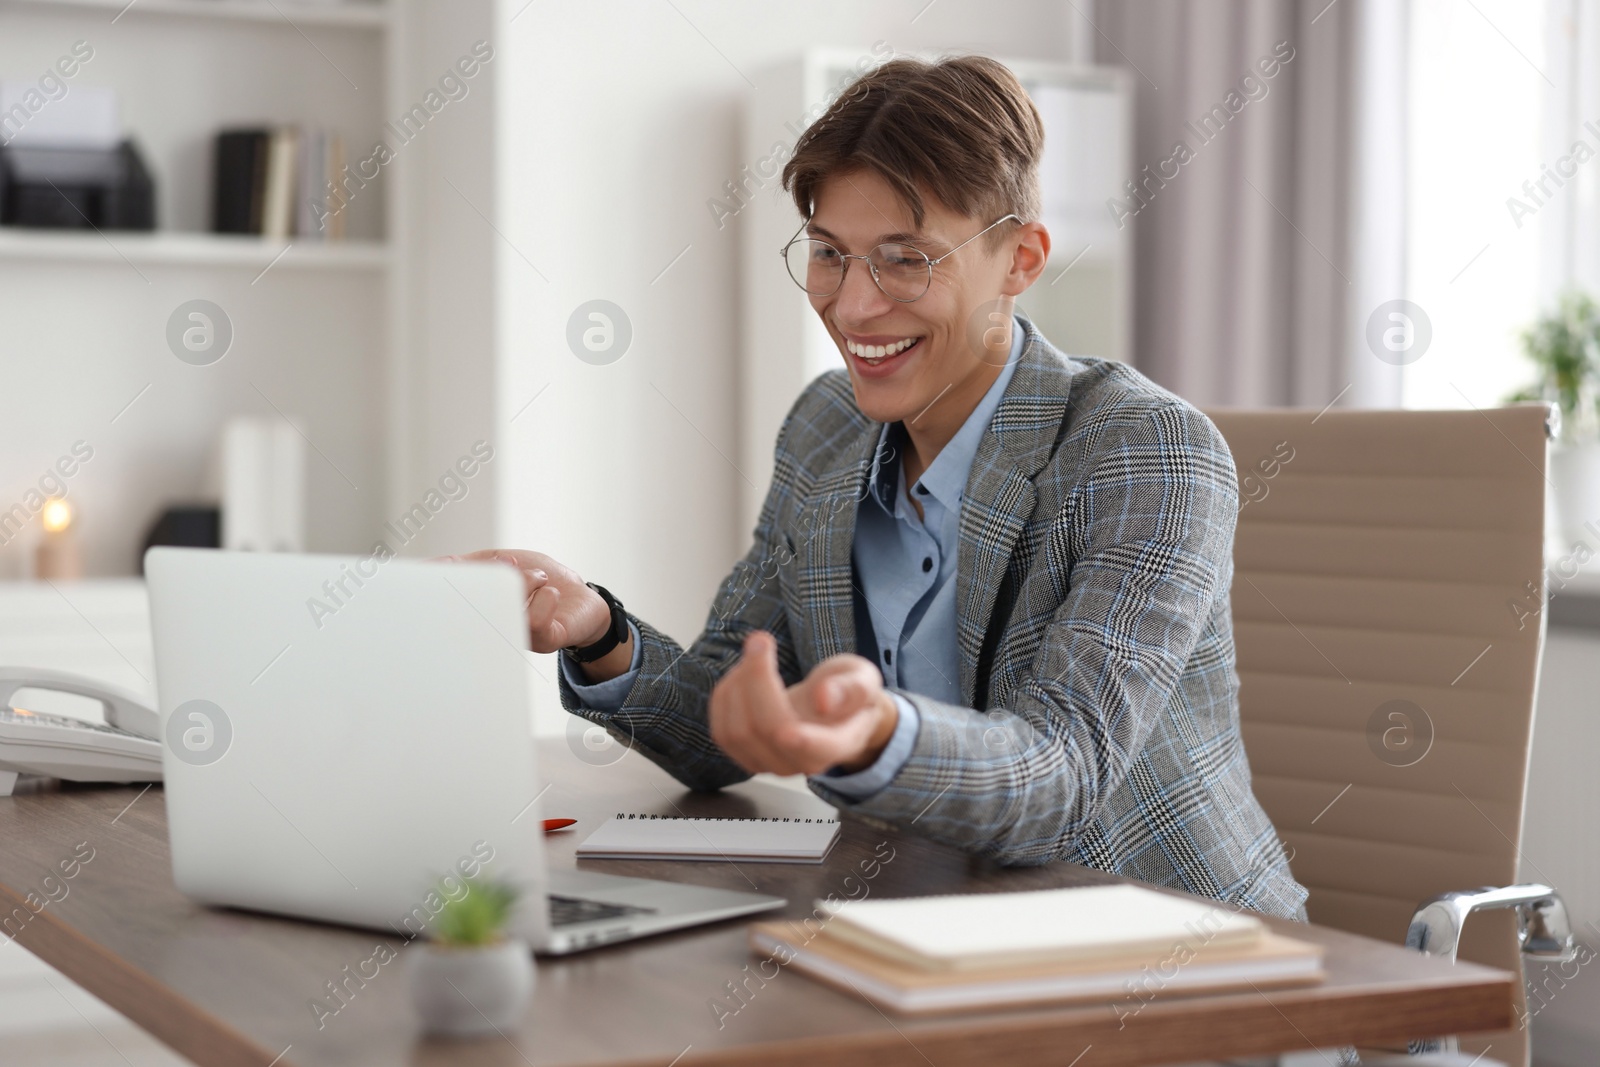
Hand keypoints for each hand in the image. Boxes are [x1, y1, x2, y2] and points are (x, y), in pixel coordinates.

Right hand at [441, 549, 612, 655]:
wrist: (583, 597)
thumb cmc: (542, 581)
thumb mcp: (503, 563)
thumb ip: (474, 565)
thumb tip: (441, 565)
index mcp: (481, 608)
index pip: (450, 603)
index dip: (446, 580)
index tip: (452, 562)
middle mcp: (494, 627)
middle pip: (473, 604)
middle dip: (492, 574)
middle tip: (510, 562)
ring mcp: (516, 636)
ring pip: (506, 608)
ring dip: (525, 581)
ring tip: (538, 578)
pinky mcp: (542, 641)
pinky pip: (535, 620)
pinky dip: (545, 596)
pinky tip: (550, 594)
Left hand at [708, 631, 898, 775]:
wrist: (830, 710)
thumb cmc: (848, 692)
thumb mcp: (863, 680)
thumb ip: (852, 688)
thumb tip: (823, 698)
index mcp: (837, 743)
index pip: (819, 750)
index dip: (803, 742)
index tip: (788, 731)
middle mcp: (802, 762)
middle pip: (769, 730)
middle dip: (757, 679)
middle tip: (761, 638)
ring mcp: (771, 764)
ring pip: (737, 733)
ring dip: (737, 684)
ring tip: (754, 654)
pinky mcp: (745, 756)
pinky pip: (722, 732)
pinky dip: (724, 696)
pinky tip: (740, 674)